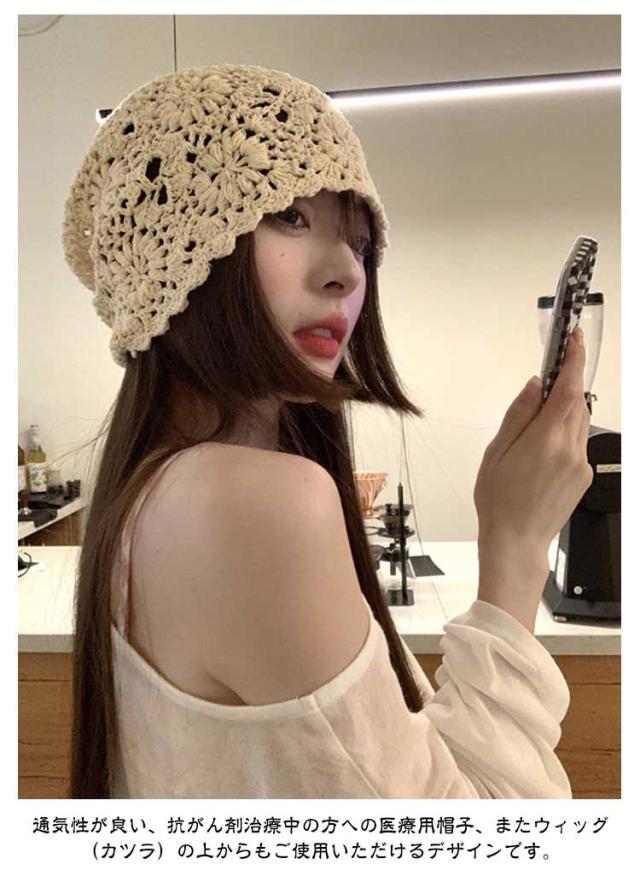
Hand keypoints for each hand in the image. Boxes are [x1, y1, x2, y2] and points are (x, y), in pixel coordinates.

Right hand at [473, 328, 592, 553]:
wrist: (516, 541)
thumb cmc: (499, 500)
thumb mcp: (497, 451)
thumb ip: (519, 413)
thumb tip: (536, 384)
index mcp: (547, 439)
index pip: (569, 388)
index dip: (574, 360)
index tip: (575, 339)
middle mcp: (571, 449)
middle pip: (578, 402)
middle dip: (567, 384)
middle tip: (552, 371)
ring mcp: (581, 464)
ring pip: (579, 422)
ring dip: (565, 410)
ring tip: (538, 422)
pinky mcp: (583, 476)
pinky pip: (578, 443)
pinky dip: (565, 433)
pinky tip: (542, 449)